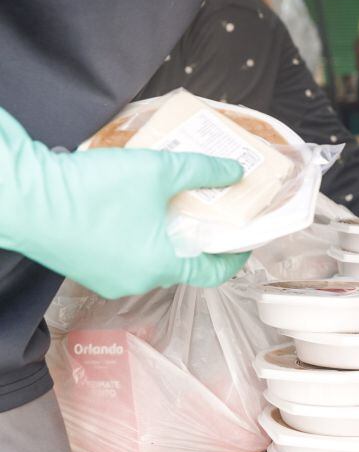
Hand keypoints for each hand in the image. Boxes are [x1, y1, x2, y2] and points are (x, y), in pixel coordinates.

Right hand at [0, 107, 248, 298]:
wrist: (22, 197)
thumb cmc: (89, 191)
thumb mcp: (159, 171)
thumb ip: (203, 170)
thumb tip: (234, 170)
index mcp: (162, 267)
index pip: (213, 272)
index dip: (233, 254)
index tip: (242, 238)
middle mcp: (136, 280)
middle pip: (181, 261)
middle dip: (195, 234)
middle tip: (204, 207)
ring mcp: (107, 277)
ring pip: (150, 256)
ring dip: (162, 233)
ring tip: (167, 200)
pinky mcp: (84, 267)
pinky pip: (122, 253)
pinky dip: (135, 234)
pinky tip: (131, 206)